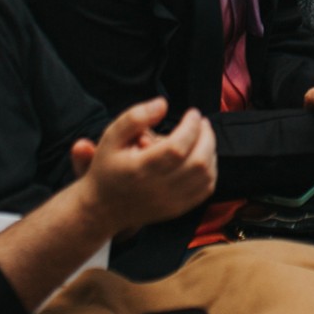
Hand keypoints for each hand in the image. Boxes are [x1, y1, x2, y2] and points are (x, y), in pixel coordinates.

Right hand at [69, 98, 218, 235]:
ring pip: (206, 176)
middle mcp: (158, 188)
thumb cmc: (107, 169)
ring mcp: (171, 202)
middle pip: (198, 162)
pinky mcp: (178, 209)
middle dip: (206, 136)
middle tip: (201, 122)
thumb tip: (162, 104)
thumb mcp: (111, 137)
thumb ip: (134, 117)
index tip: (192, 113)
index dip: (191, 126)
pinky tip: (202, 156)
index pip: (177, 147)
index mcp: (141, 169)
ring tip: (202, 137)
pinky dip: (211, 170)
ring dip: (211, 151)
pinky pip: (206, 190)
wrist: (103, 207)